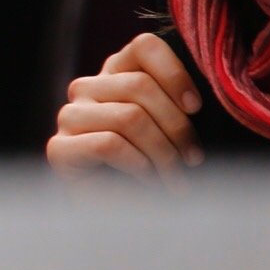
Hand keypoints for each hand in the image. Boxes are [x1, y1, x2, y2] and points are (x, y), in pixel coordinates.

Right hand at [46, 33, 203, 181]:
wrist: (130, 223)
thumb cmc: (162, 171)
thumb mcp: (178, 129)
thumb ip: (183, 103)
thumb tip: (210, 93)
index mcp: (117, 74)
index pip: (143, 46)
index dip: (175, 74)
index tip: (196, 109)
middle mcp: (88, 89)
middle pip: (139, 85)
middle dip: (177, 127)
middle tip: (193, 160)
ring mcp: (70, 118)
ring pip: (128, 116)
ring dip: (163, 152)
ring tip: (176, 179)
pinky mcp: (59, 149)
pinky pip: (108, 143)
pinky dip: (138, 165)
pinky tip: (148, 180)